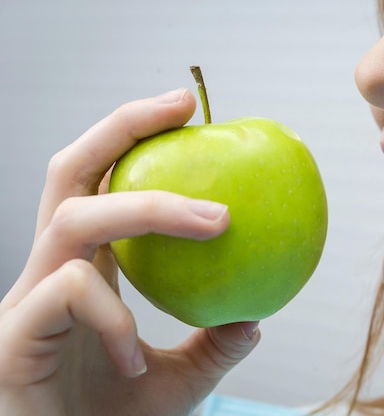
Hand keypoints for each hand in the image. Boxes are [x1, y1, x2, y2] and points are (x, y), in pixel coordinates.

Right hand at [0, 88, 259, 415]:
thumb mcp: (179, 379)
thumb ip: (213, 345)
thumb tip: (255, 317)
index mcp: (87, 268)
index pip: (103, 184)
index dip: (136, 139)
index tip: (188, 112)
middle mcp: (52, 270)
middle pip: (72, 171)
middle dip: (122, 128)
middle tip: (183, 106)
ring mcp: (28, 299)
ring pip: (73, 218)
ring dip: (150, 208)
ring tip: (214, 221)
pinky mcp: (14, 335)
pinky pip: (70, 293)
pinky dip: (117, 319)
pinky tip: (134, 360)